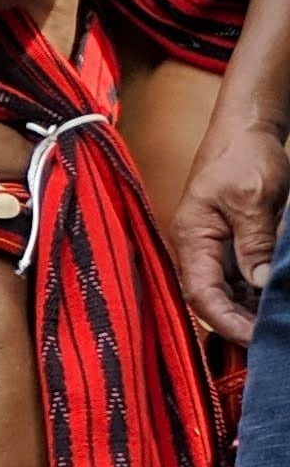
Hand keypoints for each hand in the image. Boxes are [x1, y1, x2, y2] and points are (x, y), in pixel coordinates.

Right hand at [172, 113, 287, 346]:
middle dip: (238, 323)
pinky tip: (273, 303)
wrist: (246, 128)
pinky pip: (239, 278)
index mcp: (192, 237)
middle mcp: (198, 248)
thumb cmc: (243, 154)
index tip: (255, 337)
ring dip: (248, 311)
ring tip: (274, 324)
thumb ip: (254, 243)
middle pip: (211, 300)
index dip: (227, 321)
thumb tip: (259, 284)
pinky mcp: (230, 243)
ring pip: (226, 293)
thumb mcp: (254, 199)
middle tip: (269, 339)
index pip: (202, 294)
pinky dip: (256, 294)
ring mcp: (214, 247)